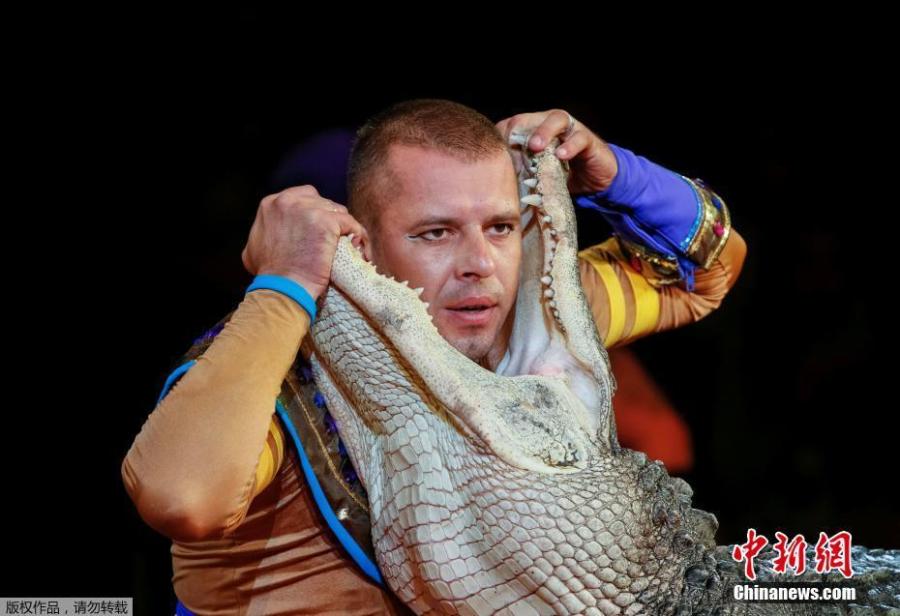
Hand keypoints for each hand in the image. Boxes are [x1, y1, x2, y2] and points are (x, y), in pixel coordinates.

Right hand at [241, 185, 367, 299]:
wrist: (282, 286)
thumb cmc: (269, 273)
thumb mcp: (255, 245)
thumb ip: (267, 230)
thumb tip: (276, 230)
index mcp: (272, 203)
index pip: (304, 197)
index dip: (316, 212)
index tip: (321, 230)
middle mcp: (288, 201)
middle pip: (323, 202)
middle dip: (331, 219)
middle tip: (336, 238)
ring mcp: (308, 209)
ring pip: (338, 211)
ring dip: (344, 228)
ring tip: (348, 245)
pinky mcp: (326, 222)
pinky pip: (351, 224)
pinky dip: (358, 235)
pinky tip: (357, 247)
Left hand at [496, 109, 617, 194]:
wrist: (594, 181)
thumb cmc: (561, 175)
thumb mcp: (537, 174)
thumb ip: (521, 171)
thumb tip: (498, 182)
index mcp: (534, 130)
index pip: (513, 125)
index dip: (503, 136)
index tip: (495, 153)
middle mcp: (551, 124)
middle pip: (531, 118)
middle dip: (519, 129)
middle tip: (511, 145)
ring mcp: (570, 129)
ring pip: (556, 119)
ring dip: (544, 131)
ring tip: (536, 146)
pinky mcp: (588, 139)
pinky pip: (579, 138)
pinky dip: (569, 146)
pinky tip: (561, 156)